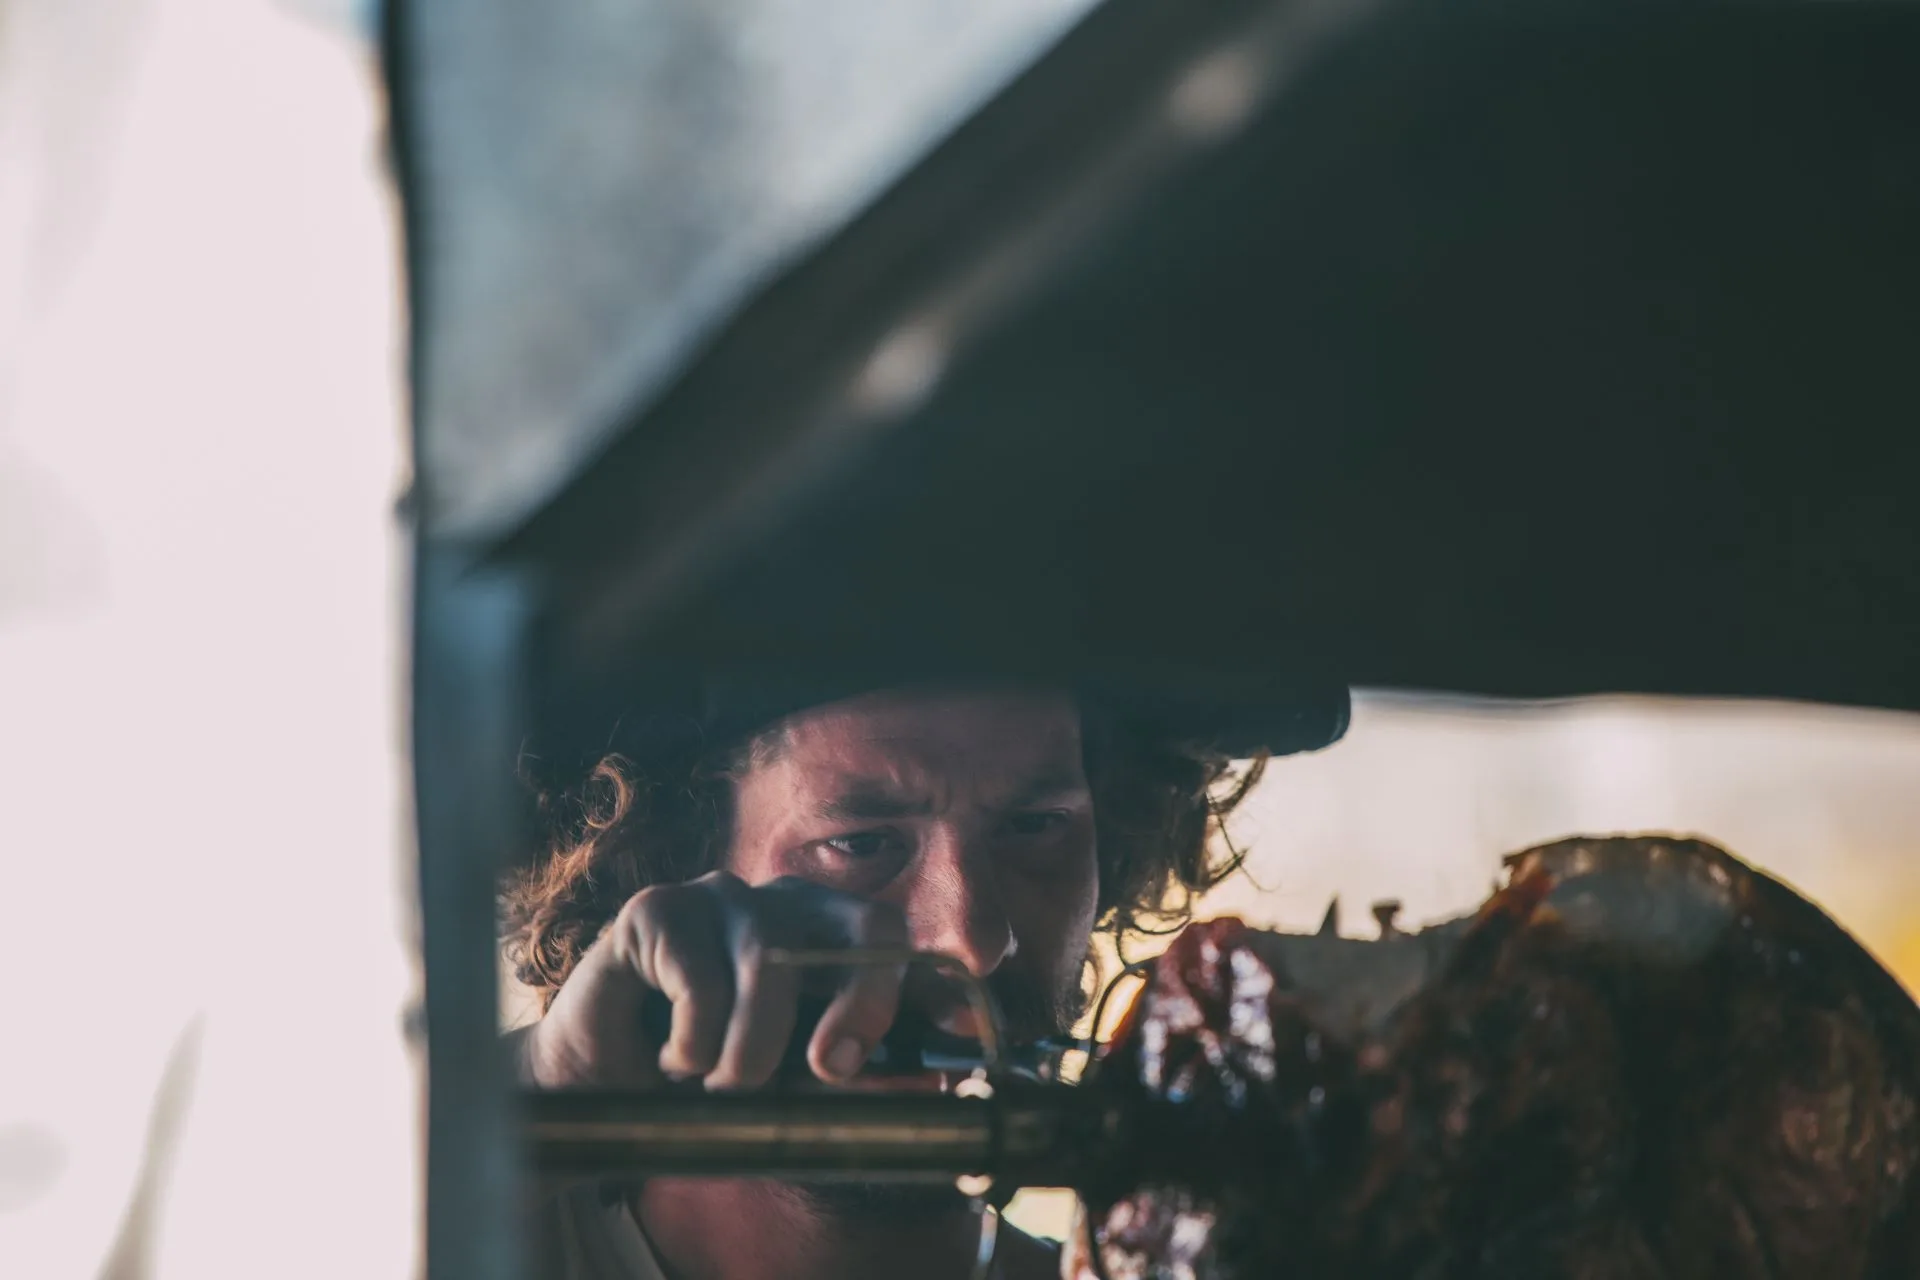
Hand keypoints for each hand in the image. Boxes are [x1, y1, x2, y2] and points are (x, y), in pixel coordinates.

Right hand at [521, 872, 909, 1090]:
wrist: (592, 1092)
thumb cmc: (702, 1080)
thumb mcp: (790, 1086)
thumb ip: (850, 1074)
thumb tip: (926, 1080)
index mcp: (829, 937)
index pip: (901, 942)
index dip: (935, 983)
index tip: (955, 1032)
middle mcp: (785, 905)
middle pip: (866, 921)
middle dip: (866, 1001)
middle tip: (832, 1070)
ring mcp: (722, 896)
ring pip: (774, 961)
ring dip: (752, 1053)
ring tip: (721, 1087)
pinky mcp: (657, 908)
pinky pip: (699, 978)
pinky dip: (693, 1044)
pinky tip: (670, 1060)